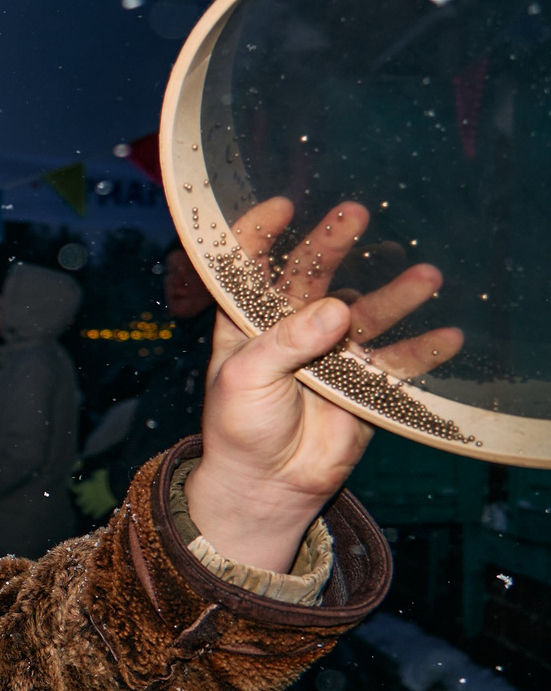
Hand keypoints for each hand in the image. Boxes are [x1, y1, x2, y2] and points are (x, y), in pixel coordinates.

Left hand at [184, 198, 461, 573]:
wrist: (268, 485)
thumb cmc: (240, 429)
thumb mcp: (244, 380)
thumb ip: (285, 343)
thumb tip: (336, 309)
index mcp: (247, 322)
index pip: (250, 266)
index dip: (262, 233)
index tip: (282, 206)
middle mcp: (291, 328)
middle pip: (314, 275)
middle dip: (334, 243)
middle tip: (355, 214)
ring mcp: (331, 352)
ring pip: (367, 312)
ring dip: (396, 294)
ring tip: (429, 276)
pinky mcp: (363, 383)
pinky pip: (399, 362)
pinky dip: (424, 350)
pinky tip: (450, 336)